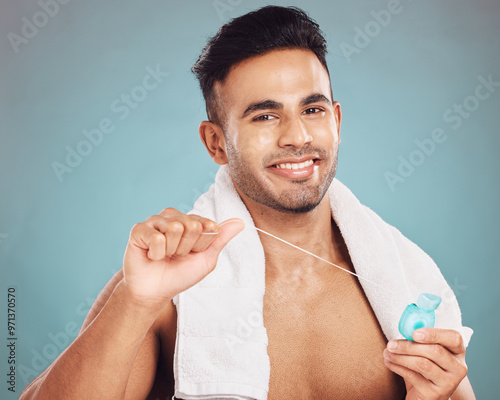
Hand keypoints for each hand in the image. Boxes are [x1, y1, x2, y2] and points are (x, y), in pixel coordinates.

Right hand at [122, 207, 244, 307]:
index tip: (192, 253)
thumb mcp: (206, 258)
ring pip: (175, 228)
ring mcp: (155, 221)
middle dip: (187, 247)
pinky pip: (157, 238)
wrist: (155, 292)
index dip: (202, 245)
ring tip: (164, 255)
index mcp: (190, 221)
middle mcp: (173, 217)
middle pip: (192, 225)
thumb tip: (240, 221)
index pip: (208, 225)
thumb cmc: (180, 274)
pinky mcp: (139, 229)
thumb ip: (221, 238)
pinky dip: (157, 254)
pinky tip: (152, 256)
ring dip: (172, 250)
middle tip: (176, 255)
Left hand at [383, 328, 467, 399]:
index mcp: (457, 352)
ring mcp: (448, 382)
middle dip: (409, 346)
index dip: (434, 334)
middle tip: (391, 344)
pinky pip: (414, 377)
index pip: (454, 338)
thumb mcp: (426, 351)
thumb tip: (406, 327)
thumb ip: (421, 339)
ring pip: (423, 364)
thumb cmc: (426, 367)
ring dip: (401, 356)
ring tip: (387, 352)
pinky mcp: (435, 394)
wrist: (425, 394)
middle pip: (435, 351)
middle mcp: (458, 367)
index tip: (414, 333)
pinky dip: (398, 367)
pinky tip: (389, 362)